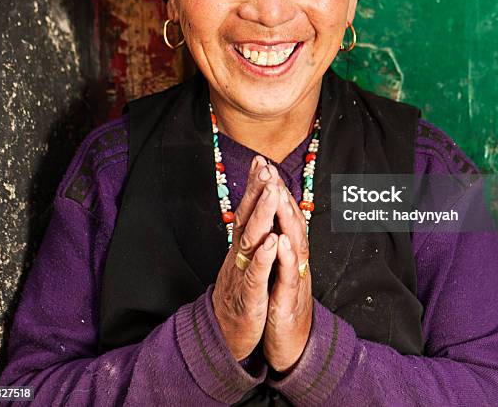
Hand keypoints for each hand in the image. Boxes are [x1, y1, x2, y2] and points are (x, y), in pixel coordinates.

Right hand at [212, 158, 280, 359]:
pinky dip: (263, 257)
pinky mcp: (249, 297)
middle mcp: (239, 256)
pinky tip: (272, 240)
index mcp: (242, 248)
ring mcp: (242, 275)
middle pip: (246, 218)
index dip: (254, 186)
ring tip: (271, 191)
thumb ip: (249, 237)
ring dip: (261, 215)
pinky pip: (255, 275)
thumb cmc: (240, 295)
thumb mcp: (244, 263)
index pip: (247, 210)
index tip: (260, 161)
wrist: (224, 336)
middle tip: (265, 167)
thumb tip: (255, 210)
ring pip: (251, 241)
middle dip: (257, 191)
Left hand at [263, 183, 312, 371]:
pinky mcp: (290, 302)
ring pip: (294, 245)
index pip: (283, 217)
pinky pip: (288, 277)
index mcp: (289, 253)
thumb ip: (277, 245)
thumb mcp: (278, 271)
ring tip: (279, 196)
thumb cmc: (282, 304)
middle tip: (271, 170)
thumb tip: (271, 219)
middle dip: (281, 195)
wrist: (294, 346)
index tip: (264, 166)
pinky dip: (285, 258)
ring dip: (287, 219)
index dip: (275, 190)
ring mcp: (294, 280)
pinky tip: (280, 241)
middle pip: (291, 224)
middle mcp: (296, 262)